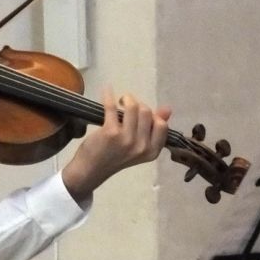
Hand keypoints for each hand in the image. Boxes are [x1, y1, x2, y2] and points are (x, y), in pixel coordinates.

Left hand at [62, 88, 171, 202]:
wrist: (91, 170)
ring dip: (127, 98)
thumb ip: (153, 130)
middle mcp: (142, 146)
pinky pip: (112, 106)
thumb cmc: (115, 157)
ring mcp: (126, 139)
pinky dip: (108, 95)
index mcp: (152, 151)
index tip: (140, 115)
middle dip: (137, 104)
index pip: (161, 124)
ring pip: (134, 107)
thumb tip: (168, 109)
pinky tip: (107, 90)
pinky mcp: (110, 132)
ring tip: (120, 101)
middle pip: (147, 112)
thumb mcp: (138, 147)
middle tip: (127, 106)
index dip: (152, 115)